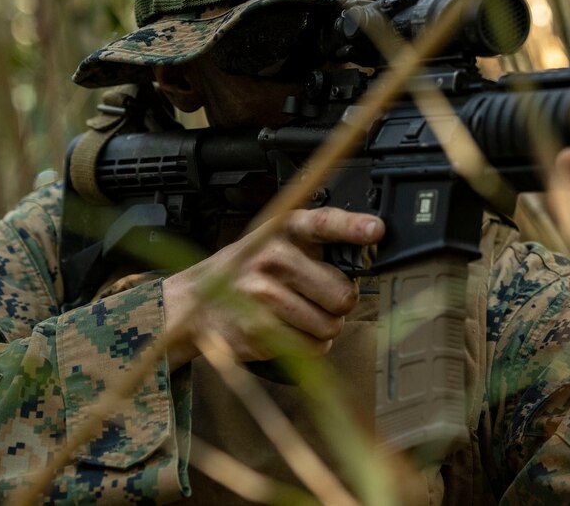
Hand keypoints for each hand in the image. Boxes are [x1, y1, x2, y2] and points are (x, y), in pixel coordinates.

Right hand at [161, 207, 383, 368]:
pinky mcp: (260, 330)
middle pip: (342, 292)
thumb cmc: (244, 271)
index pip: (324, 222)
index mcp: (282, 229)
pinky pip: (313, 347)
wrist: (194, 304)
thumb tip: (365, 258)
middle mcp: (273, 258)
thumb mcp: (273, 242)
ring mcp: (264, 295)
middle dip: (340, 302)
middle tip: (321, 298)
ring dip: (324, 326)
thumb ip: (314, 246)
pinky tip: (290, 331)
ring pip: (330, 324)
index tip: (375, 230)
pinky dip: (310, 346)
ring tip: (299, 314)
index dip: (352, 226)